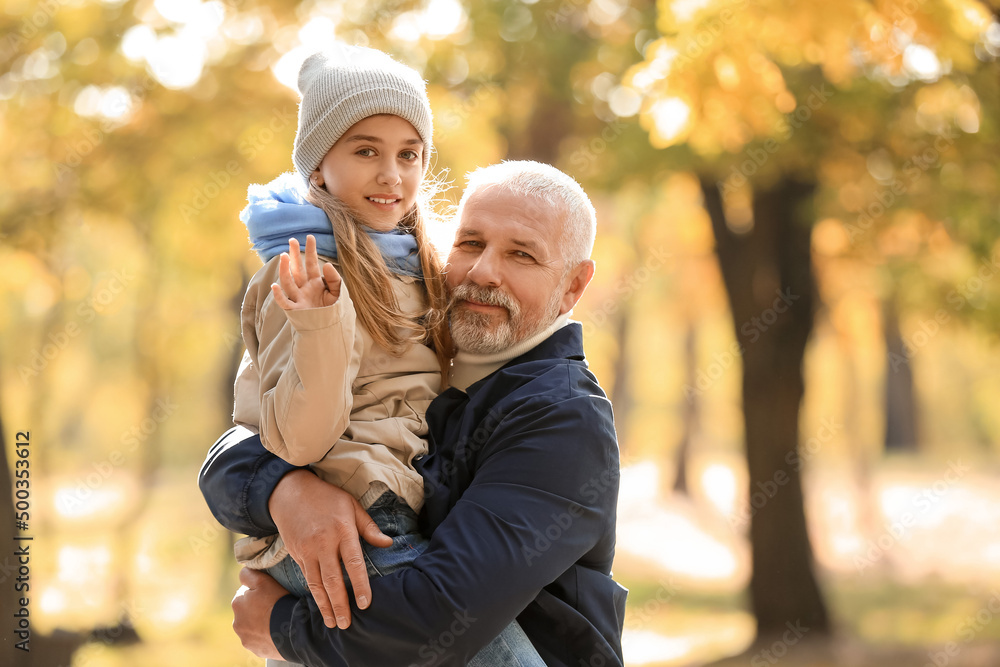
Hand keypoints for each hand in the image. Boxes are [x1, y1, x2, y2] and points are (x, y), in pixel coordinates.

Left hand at [232, 568, 288, 659]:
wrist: (291, 630)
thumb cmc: (278, 602)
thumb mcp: (264, 581)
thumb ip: (248, 574)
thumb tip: (243, 571)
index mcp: (237, 602)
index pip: (245, 592)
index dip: (258, 592)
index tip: (270, 594)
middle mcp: (237, 621)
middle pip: (247, 610)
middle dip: (257, 608)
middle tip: (274, 607)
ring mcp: (245, 637)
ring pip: (252, 626)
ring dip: (260, 622)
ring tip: (276, 620)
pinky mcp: (254, 648)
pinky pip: (258, 639)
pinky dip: (264, 635)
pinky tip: (276, 631)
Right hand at [269, 470, 392, 628]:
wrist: (289, 492)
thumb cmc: (327, 497)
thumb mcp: (352, 505)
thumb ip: (369, 527)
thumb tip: (388, 543)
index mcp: (342, 531)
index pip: (353, 563)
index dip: (359, 586)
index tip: (365, 604)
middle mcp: (323, 543)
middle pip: (332, 580)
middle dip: (340, 605)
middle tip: (347, 625)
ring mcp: (307, 550)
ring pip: (316, 584)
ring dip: (325, 606)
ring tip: (333, 623)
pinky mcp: (296, 554)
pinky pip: (306, 578)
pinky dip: (314, 595)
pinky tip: (321, 606)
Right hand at [271, 235, 342, 309]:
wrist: (331, 330)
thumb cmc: (333, 311)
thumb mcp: (338, 293)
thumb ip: (334, 279)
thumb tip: (326, 265)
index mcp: (315, 283)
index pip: (311, 264)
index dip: (311, 251)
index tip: (310, 237)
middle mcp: (305, 288)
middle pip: (297, 269)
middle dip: (294, 255)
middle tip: (292, 240)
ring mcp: (299, 298)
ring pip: (288, 282)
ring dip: (285, 269)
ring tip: (284, 256)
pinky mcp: (296, 311)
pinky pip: (284, 302)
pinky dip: (278, 295)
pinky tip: (274, 286)